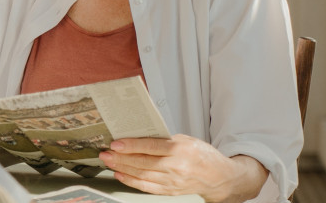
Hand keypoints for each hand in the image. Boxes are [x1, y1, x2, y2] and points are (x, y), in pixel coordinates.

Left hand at [98, 134, 267, 202]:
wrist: (220, 177)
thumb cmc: (201, 154)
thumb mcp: (185, 139)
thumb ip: (163, 138)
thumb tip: (137, 134)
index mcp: (181, 149)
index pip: (151, 146)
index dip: (131, 145)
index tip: (115, 143)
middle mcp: (177, 167)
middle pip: (143, 162)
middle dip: (121, 158)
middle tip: (105, 153)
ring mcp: (173, 181)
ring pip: (142, 175)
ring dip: (122, 169)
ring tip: (108, 162)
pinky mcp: (171, 191)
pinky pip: (147, 187)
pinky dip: (131, 181)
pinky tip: (121, 175)